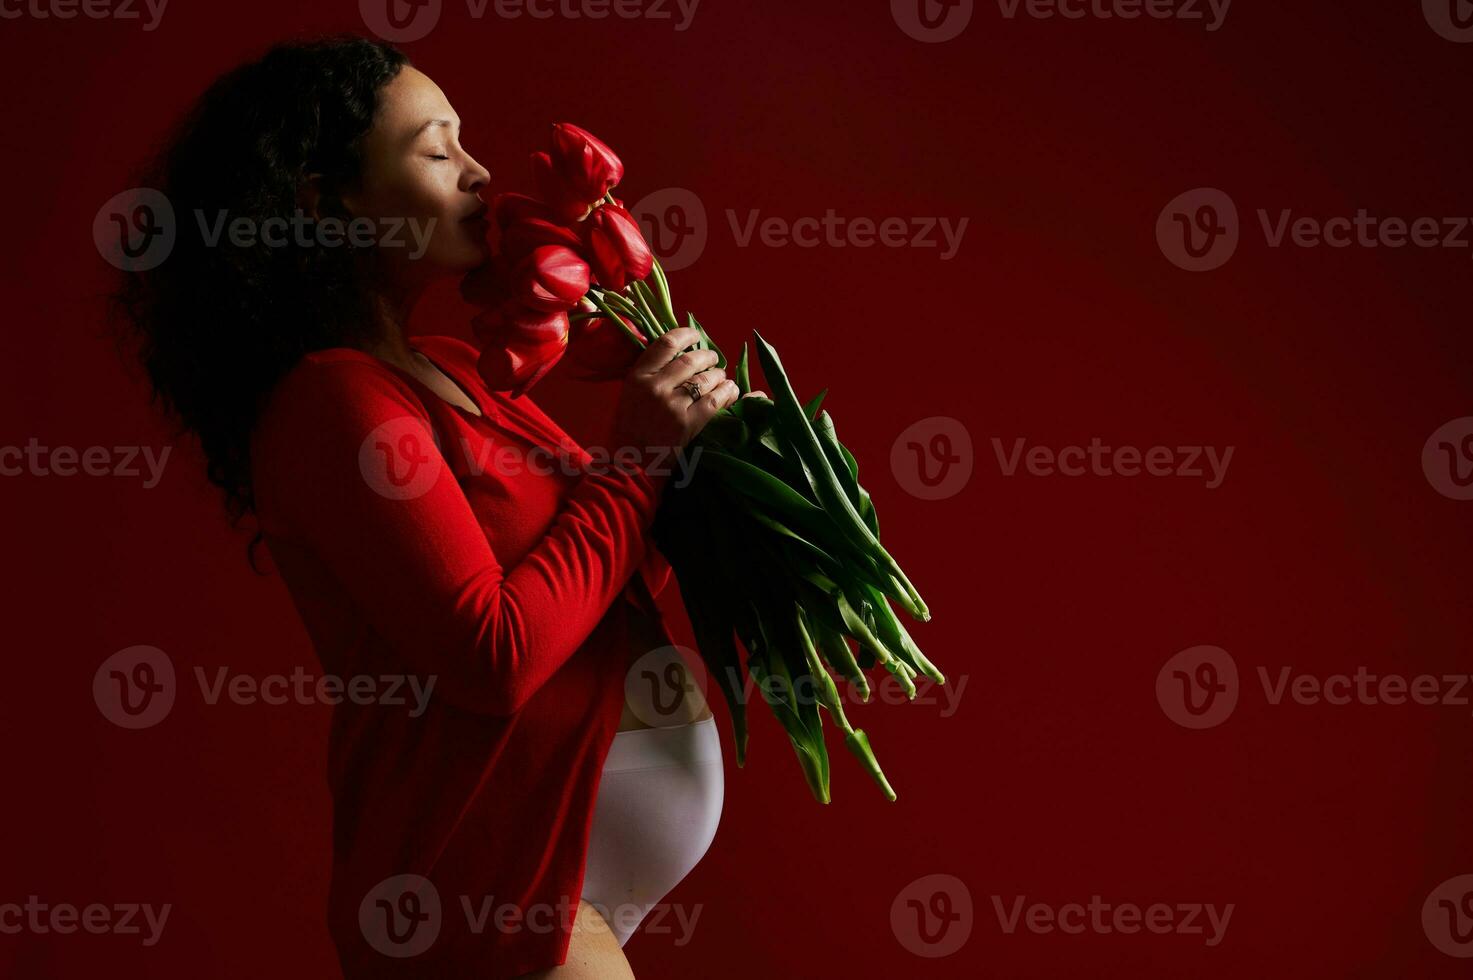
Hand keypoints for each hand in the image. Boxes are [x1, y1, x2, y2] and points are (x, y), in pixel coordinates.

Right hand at [611, 326, 740, 452]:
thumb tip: (678, 354)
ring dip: (719, 375)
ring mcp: (672, 406)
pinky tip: (729, 391)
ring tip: (721, 377)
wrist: (631, 465)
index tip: (696, 335)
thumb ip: (650, 374)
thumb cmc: (630, 430)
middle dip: (708, 357)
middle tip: (713, 359)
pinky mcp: (687, 424)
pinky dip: (726, 393)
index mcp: (638, 376)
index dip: (686, 335)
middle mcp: (655, 387)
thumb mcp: (630, 394)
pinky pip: (714, 401)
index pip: (666, 344)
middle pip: (691, 360)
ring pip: (705, 379)